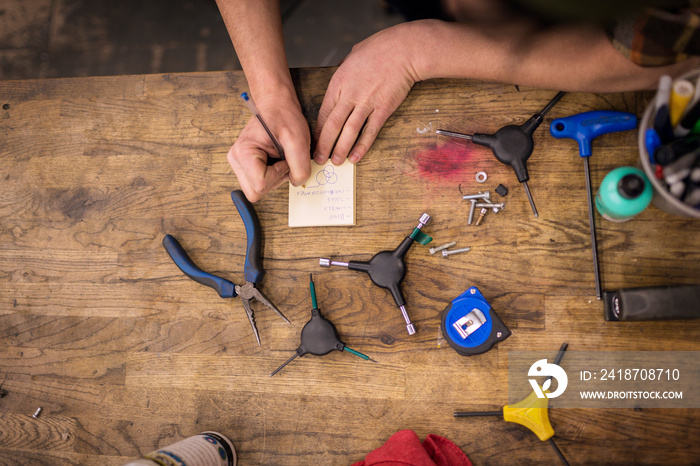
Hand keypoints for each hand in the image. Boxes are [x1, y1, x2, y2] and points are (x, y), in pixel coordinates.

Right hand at [228, 93, 310, 201]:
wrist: (276, 105)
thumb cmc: (284, 117)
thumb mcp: (298, 140)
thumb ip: (300, 167)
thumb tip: (297, 183)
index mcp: (243, 153)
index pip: (261, 185)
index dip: (279, 174)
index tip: (285, 158)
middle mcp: (236, 160)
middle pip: (256, 192)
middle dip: (275, 180)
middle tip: (283, 160)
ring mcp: (239, 164)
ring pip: (258, 190)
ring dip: (274, 178)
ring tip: (280, 157)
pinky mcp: (245, 166)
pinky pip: (259, 184)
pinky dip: (272, 176)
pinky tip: (276, 160)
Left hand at [313, 23, 420, 165]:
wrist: (403, 50)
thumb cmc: (379, 49)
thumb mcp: (351, 57)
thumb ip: (343, 75)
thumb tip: (340, 87)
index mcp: (339, 83)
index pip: (323, 113)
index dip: (318, 132)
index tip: (314, 144)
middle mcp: (350, 95)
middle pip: (332, 125)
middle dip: (323, 145)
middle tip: (318, 159)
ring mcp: (367, 103)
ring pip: (349, 132)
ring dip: (340, 149)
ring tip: (335, 162)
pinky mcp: (383, 110)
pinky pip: (370, 132)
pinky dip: (362, 146)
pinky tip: (355, 157)